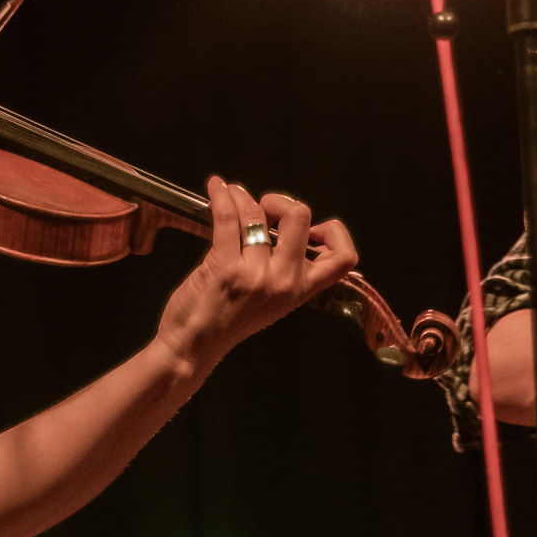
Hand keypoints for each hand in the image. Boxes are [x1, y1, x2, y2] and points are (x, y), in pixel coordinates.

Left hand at [153, 179, 360, 374]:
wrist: (192, 347)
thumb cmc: (226, 321)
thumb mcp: (271, 301)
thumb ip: (284, 270)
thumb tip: (281, 223)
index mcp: (300, 290)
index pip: (344, 258)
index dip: (333, 232)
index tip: (311, 227)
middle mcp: (284, 282)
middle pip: (301, 216)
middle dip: (281, 201)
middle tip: (264, 210)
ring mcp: (256, 275)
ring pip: (258, 213)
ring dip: (242, 195)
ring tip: (231, 194)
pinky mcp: (225, 267)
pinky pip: (229, 217)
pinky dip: (221, 196)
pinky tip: (216, 189)